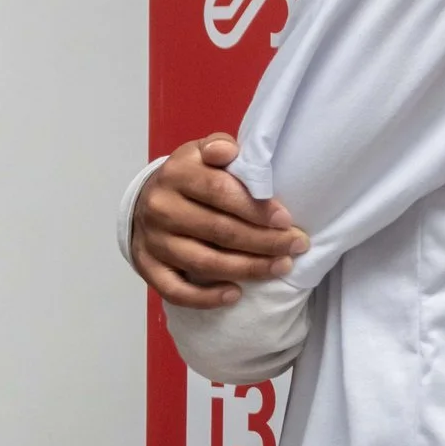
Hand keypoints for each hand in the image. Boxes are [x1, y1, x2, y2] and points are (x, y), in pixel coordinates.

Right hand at [131, 134, 307, 307]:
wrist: (148, 199)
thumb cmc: (192, 176)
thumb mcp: (202, 152)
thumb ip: (219, 148)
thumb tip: (228, 151)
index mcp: (177, 174)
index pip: (220, 192)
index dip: (256, 208)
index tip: (287, 220)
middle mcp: (161, 208)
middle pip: (218, 230)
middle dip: (264, 241)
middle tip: (296, 246)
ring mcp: (153, 240)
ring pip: (204, 262)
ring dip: (247, 269)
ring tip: (280, 267)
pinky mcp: (148, 266)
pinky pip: (176, 290)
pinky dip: (206, 297)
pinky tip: (235, 295)